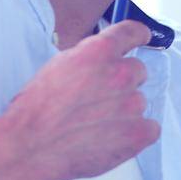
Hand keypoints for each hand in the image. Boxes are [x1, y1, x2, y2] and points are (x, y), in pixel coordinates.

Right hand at [0, 21, 160, 179]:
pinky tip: (112, 138)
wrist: (30, 147)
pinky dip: (135, 134)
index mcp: (99, 52)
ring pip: (139, 102)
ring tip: (96, 124)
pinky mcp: (138, 133)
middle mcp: (121, 74)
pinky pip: (150, 128)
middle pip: (138, 70)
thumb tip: (103, 59)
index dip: (139, 35)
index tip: (143, 37)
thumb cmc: (36, 110)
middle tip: (99, 99)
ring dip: (125, 110)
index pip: (132, 32)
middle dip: (123, 82)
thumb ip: (88, 58)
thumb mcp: (58, 66)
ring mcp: (132, 104)